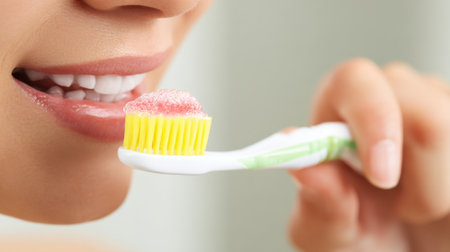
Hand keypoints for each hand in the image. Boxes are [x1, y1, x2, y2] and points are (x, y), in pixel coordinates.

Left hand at [288, 59, 449, 251]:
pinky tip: (443, 199)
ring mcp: (440, 106)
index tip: (382, 178)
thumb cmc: (363, 235)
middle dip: (423, 184)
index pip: (354, 81)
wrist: (406, 251)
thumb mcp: (333, 234)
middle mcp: (394, 97)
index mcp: (342, 111)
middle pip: (425, 114)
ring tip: (422, 207)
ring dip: (441, 193)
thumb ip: (319, 206)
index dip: (372, 120)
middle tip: (404, 211)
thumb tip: (305, 170)